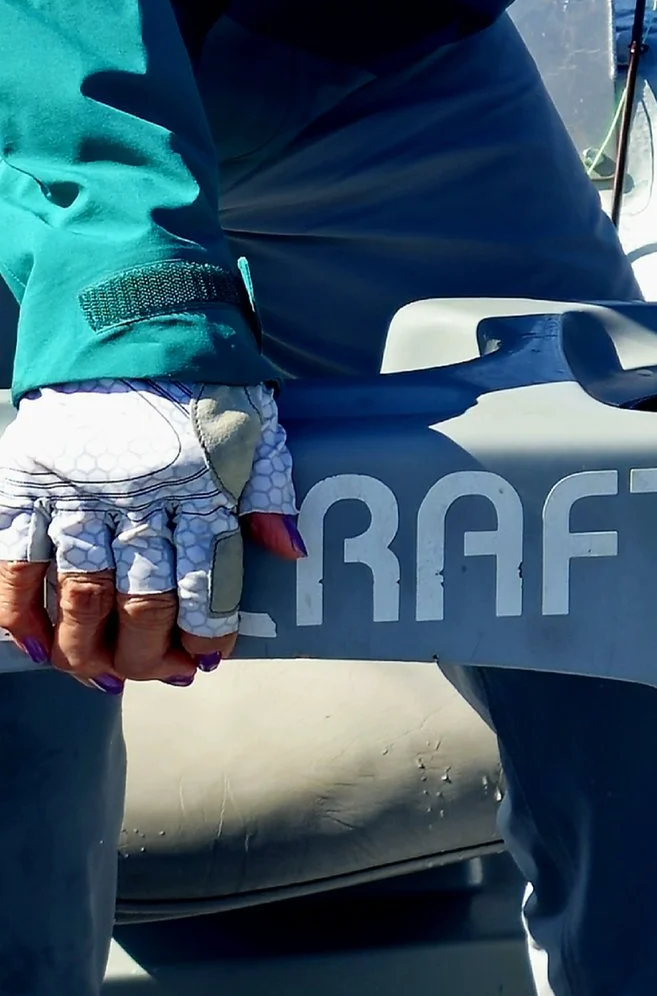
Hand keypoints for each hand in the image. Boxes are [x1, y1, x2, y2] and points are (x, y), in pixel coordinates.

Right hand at [0, 381, 306, 686]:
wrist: (127, 318)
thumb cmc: (198, 376)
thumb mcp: (253, 418)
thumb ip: (269, 485)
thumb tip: (290, 551)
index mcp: (202, 481)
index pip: (210, 575)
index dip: (207, 629)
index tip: (206, 659)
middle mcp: (141, 494)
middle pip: (143, 599)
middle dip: (149, 653)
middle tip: (155, 675)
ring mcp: (79, 492)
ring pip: (81, 594)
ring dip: (87, 650)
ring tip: (100, 677)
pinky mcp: (28, 483)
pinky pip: (16, 563)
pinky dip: (20, 613)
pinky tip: (34, 646)